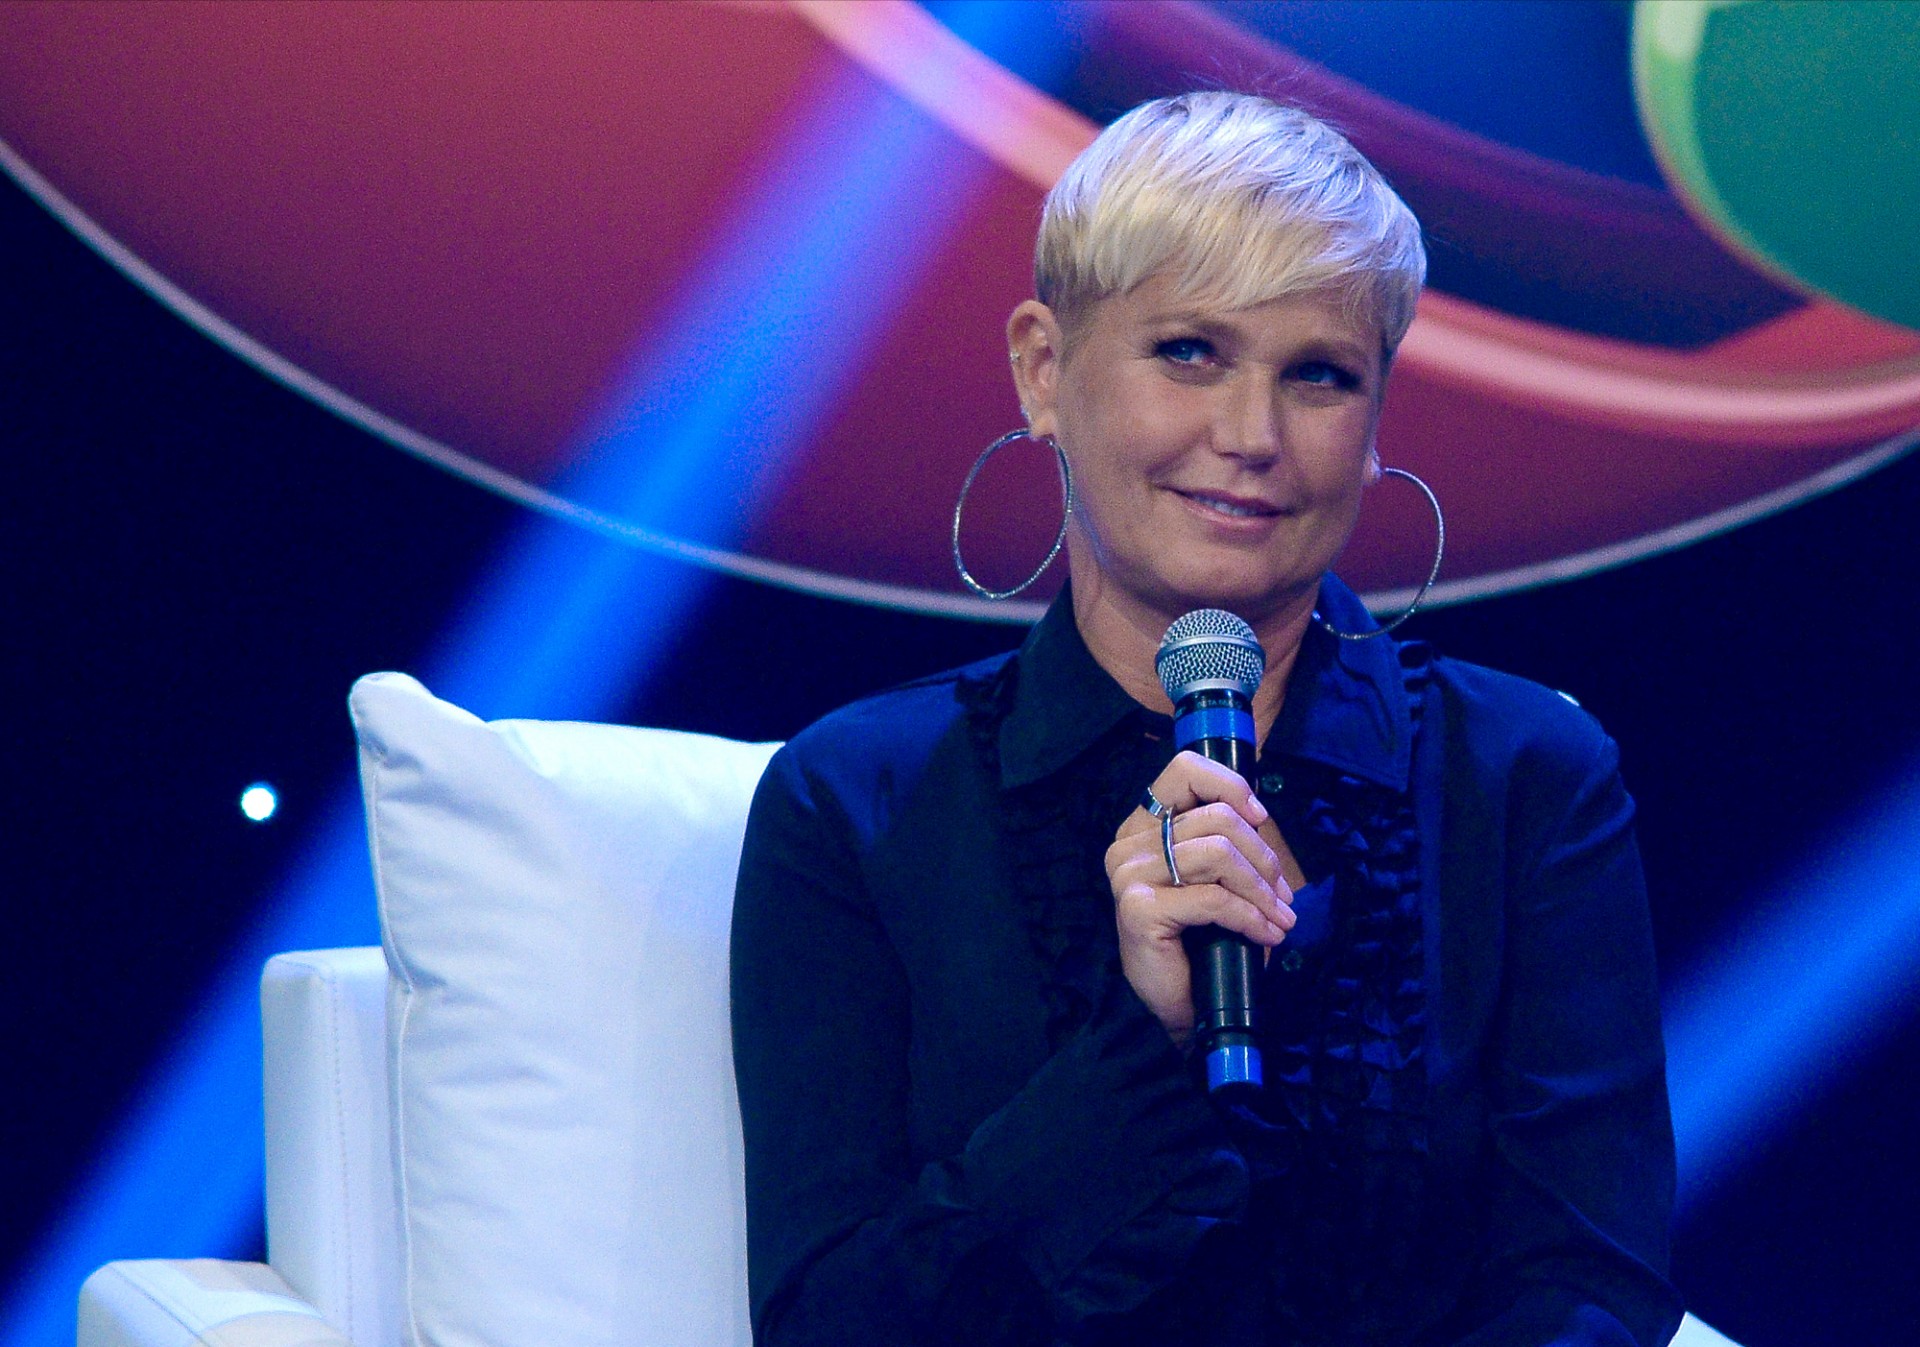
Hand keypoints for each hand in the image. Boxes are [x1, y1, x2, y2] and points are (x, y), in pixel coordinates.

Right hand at [1105, 751, 1294, 1044]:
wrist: (1183, 1006)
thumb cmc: (1201, 940)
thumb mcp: (1213, 878)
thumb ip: (1223, 840)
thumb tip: (1261, 817)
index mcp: (1142, 827)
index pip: (1185, 770)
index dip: (1231, 785)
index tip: (1261, 818)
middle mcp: (1128, 845)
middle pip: (1216, 817)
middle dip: (1263, 856)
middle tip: (1283, 894)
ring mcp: (1129, 876)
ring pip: (1219, 853)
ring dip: (1262, 889)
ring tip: (1281, 916)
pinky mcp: (1138, 909)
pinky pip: (1214, 899)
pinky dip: (1252, 917)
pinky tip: (1268, 934)